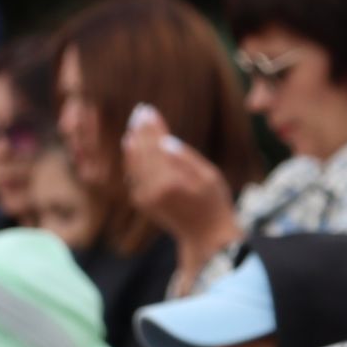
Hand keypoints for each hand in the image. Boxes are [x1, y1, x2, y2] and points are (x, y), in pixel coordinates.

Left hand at [120, 105, 241, 271]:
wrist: (205, 236)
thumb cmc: (214, 204)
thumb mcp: (210, 177)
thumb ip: (187, 158)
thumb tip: (164, 140)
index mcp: (170, 182)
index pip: (155, 146)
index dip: (152, 127)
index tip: (149, 110)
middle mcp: (152, 189)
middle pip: (141, 151)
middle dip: (141, 130)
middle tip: (141, 111)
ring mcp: (144, 197)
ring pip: (133, 162)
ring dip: (134, 141)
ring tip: (137, 124)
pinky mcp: (141, 201)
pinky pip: (132, 173)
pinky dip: (132, 157)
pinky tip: (134, 144)